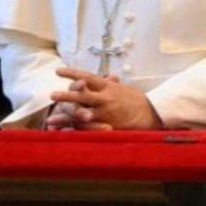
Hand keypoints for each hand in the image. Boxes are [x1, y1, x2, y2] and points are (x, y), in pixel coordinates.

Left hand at [48, 67, 162, 129]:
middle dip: (66, 95)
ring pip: (82, 112)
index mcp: (108, 86)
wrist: (153, 113)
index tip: (58, 71)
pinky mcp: (109, 126)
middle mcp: (105, 98)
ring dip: (66, 116)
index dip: (72, 73)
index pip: (87, 77)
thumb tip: (109, 79)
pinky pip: (90, 128)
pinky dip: (77, 131)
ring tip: (52, 119)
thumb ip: (112, 85)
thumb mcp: (124, 89)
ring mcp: (106, 112)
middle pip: (82, 94)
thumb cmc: (138, 101)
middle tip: (52, 95)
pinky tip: (68, 133)